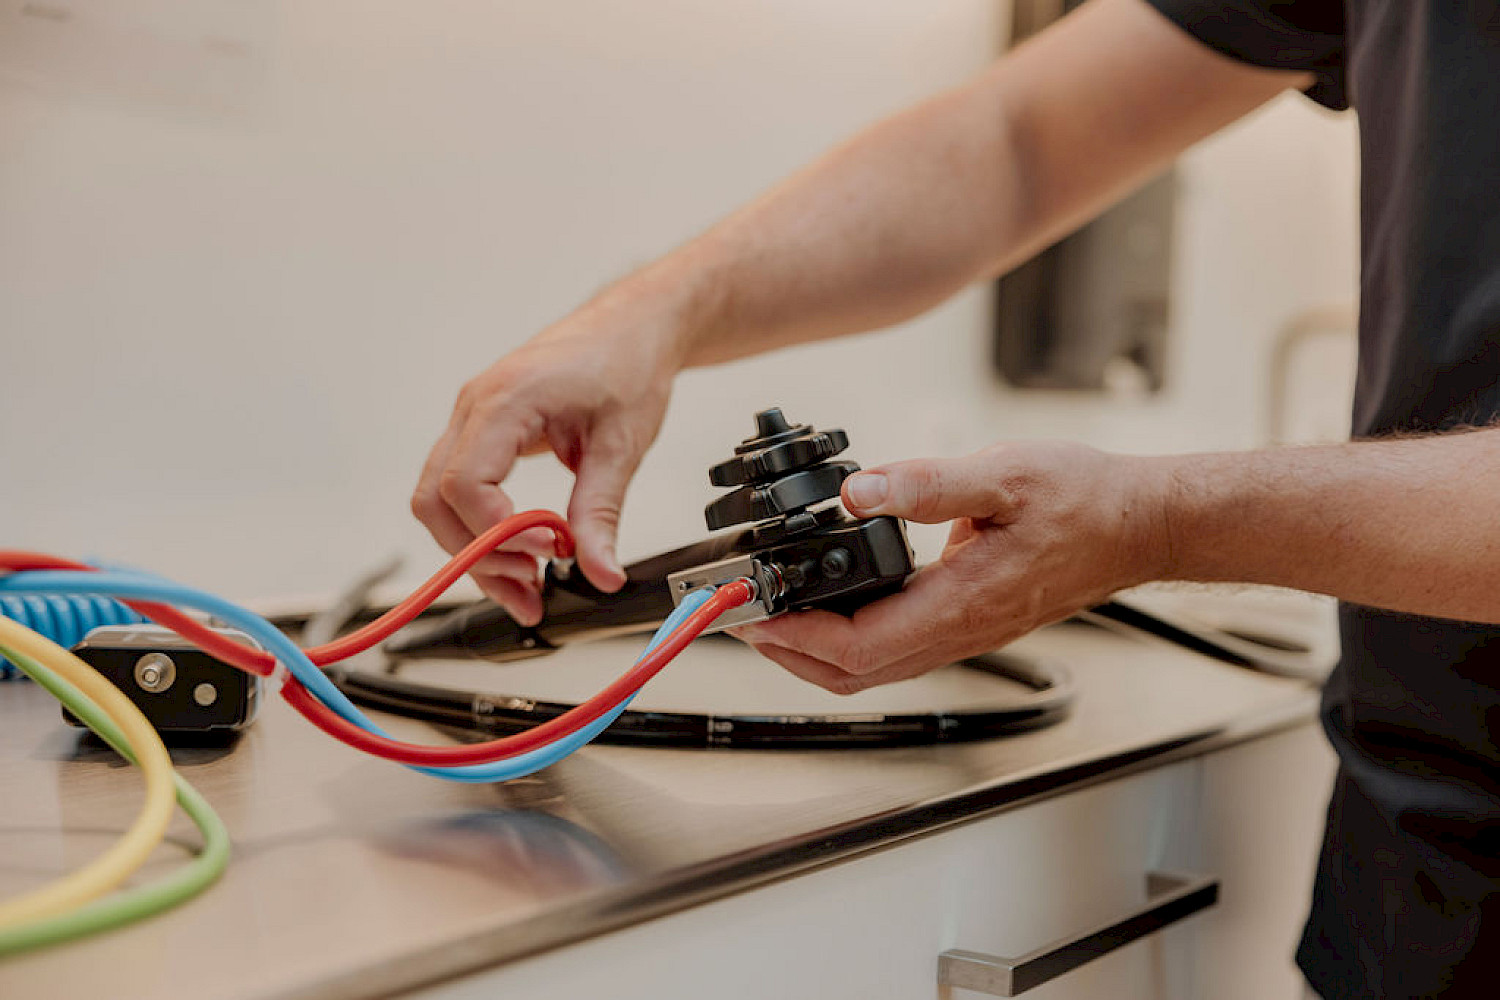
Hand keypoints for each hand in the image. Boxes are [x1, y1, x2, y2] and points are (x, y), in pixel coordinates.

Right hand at [411, 287, 688, 624]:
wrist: (631, 327)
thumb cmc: (626, 364)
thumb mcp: (622, 445)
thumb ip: (602, 513)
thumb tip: (598, 572)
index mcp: (506, 400)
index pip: (464, 483)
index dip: (498, 531)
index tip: (547, 553)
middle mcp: (475, 407)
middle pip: (436, 500)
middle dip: (478, 553)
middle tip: (532, 587)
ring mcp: (472, 419)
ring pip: (439, 501)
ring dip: (476, 549)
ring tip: (528, 586)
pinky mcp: (483, 432)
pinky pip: (461, 489)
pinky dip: (483, 529)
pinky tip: (521, 555)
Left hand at [731, 442, 1169, 693]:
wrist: (1137, 524)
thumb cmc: (1084, 501)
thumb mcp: (1003, 474)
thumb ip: (925, 483)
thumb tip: (859, 491)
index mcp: (959, 605)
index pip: (857, 647)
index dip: (793, 638)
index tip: (751, 616)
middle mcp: (957, 632)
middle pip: (852, 674)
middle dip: (788, 653)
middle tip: (742, 618)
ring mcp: (962, 633)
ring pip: (872, 667)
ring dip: (813, 650)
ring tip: (771, 612)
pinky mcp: (966, 622)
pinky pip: (894, 647)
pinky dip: (848, 636)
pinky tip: (831, 602)